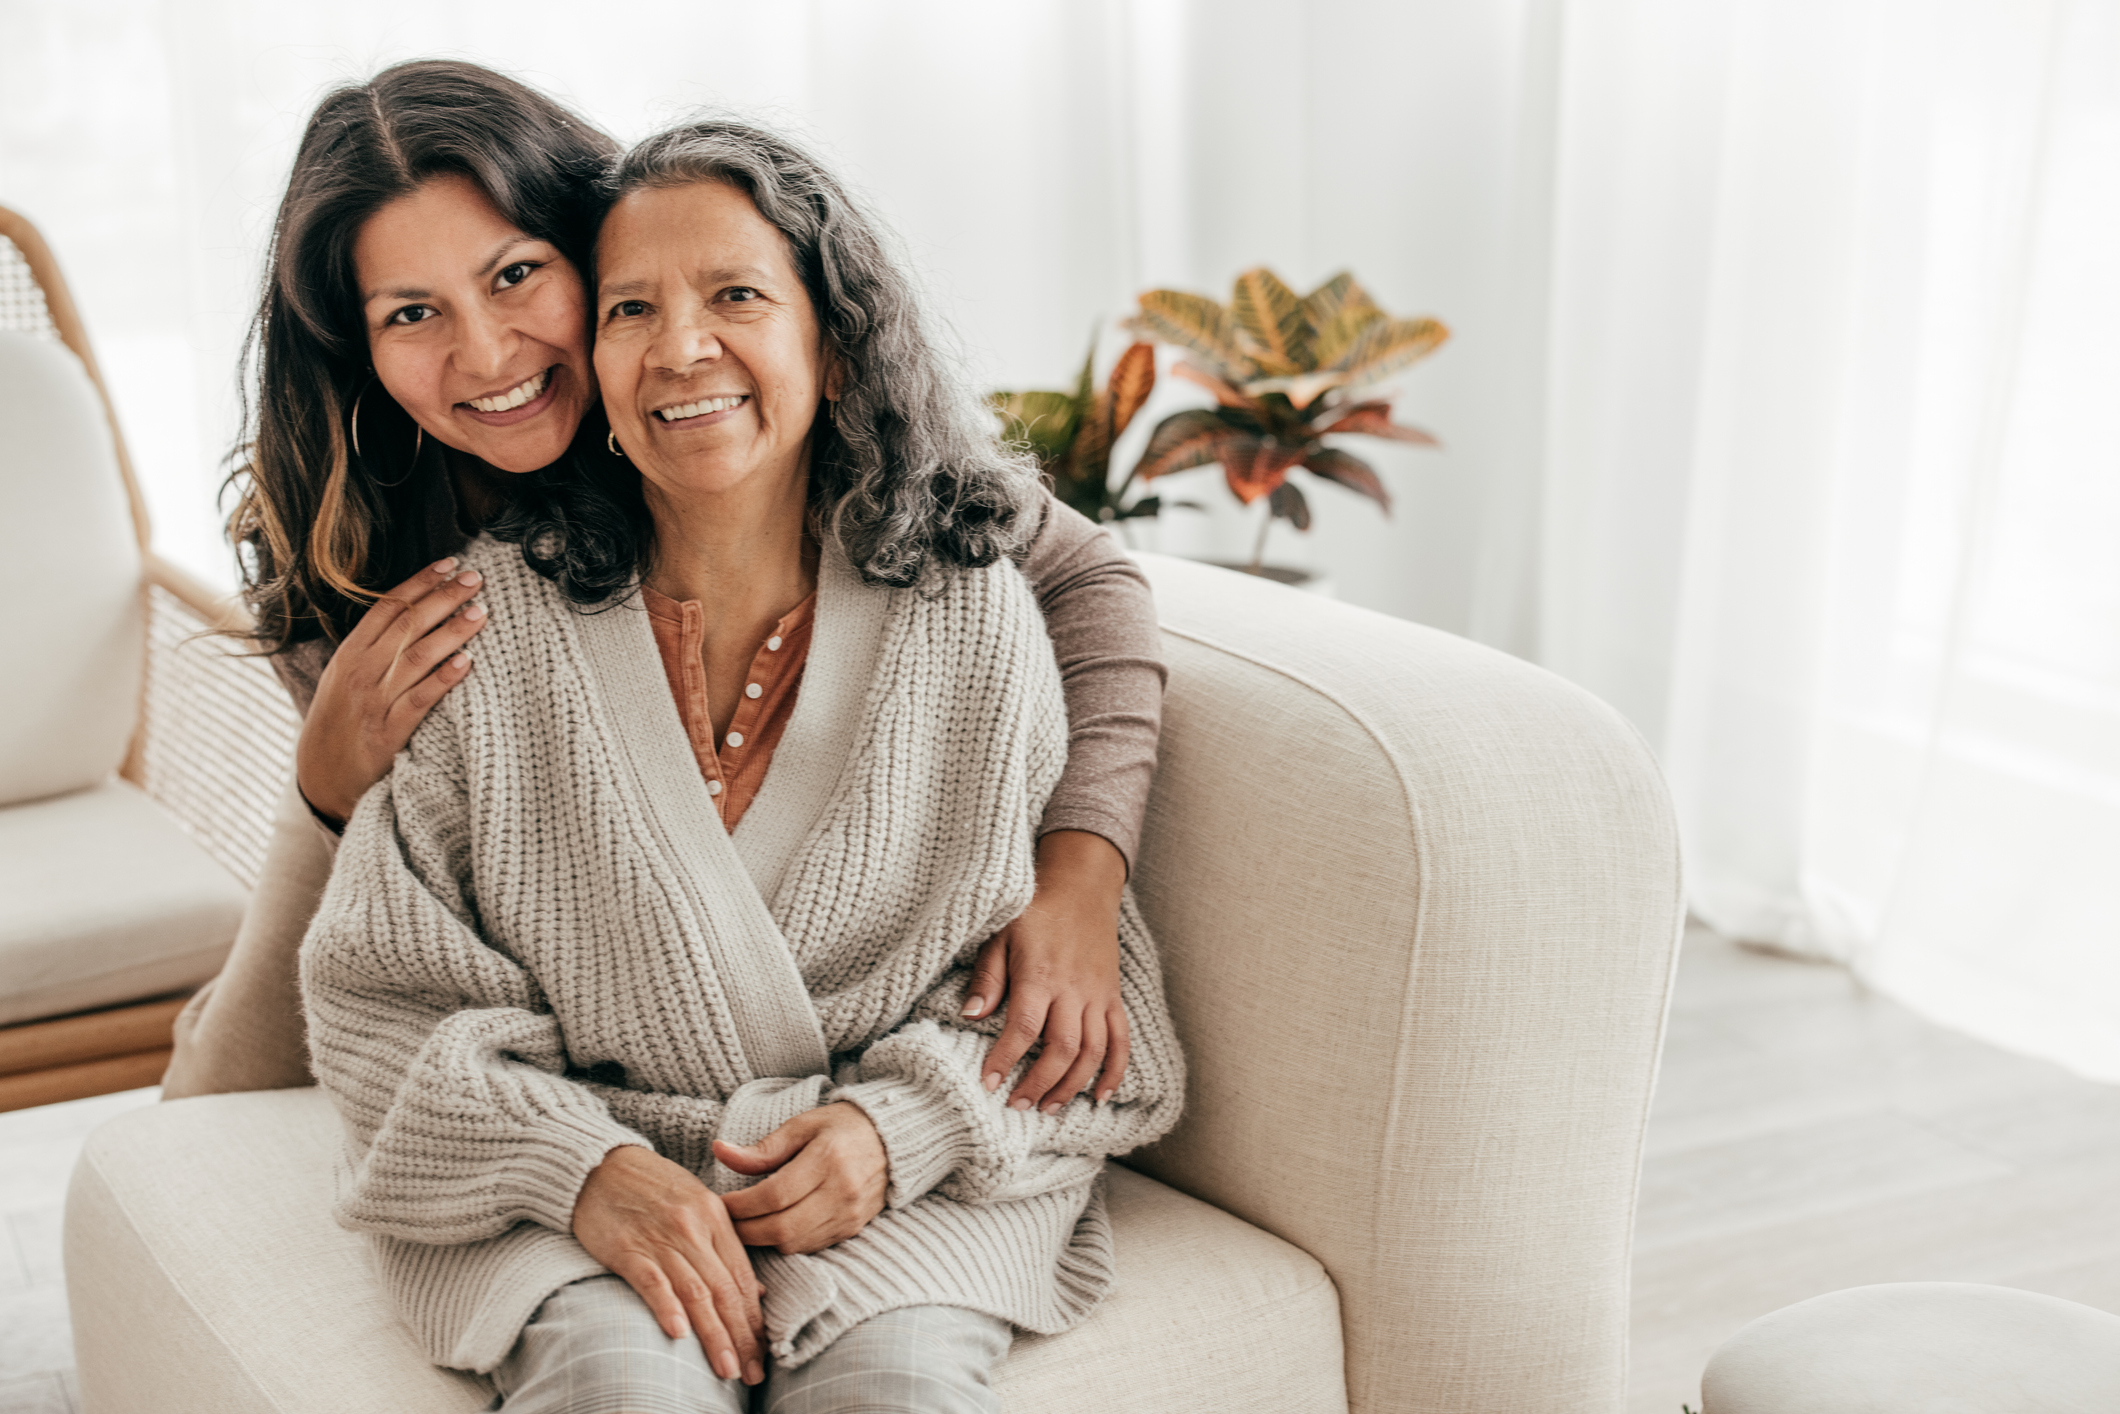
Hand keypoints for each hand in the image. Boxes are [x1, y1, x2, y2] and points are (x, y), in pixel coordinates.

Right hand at [295, 558, 487, 822]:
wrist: (320, 778)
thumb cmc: (339, 722)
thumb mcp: (344, 678)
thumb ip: (373, 648)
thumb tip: (414, 612)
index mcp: (349, 653)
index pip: (388, 608)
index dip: (420, 583)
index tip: (450, 564)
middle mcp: (360, 671)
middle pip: (407, 625)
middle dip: (443, 597)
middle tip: (476, 578)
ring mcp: (374, 701)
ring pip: (417, 657)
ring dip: (451, 631)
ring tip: (481, 611)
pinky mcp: (388, 732)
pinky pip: (420, 700)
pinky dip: (443, 679)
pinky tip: (467, 662)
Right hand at [572, 1145, 765, 1385]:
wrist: (599, 1165)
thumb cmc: (652, 1188)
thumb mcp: (698, 1205)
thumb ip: (726, 1247)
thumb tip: (758, 1292)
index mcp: (715, 1217)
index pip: (741, 1277)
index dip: (754, 1318)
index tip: (764, 1351)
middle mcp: (693, 1229)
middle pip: (724, 1290)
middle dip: (741, 1336)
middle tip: (753, 1371)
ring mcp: (660, 1239)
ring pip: (695, 1293)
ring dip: (713, 1335)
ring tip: (728, 1367)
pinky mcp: (626, 1248)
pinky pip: (651, 1281)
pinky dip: (667, 1308)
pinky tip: (678, 1334)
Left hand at [716, 1103, 887, 1253]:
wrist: (893, 1140)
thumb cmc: (843, 1127)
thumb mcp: (802, 1125)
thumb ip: (763, 1148)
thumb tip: (720, 1151)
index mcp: (828, 1158)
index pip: (774, 1195)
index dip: (741, 1205)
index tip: (720, 1202)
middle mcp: (842, 1191)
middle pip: (782, 1227)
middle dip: (746, 1230)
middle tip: (726, 1222)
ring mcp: (850, 1214)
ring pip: (794, 1243)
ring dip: (763, 1240)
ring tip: (746, 1225)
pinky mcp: (853, 1228)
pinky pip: (810, 1247)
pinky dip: (786, 1243)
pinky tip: (774, 1229)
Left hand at [965, 830, 1129, 1113]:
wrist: (1082, 887)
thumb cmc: (1035, 911)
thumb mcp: (1001, 935)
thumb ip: (988, 977)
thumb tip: (970, 1015)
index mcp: (1041, 974)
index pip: (1024, 1027)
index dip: (1005, 1059)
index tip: (988, 1083)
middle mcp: (1073, 989)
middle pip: (1062, 1048)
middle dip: (1040, 1083)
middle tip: (1017, 1105)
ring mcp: (1098, 995)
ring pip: (1092, 1051)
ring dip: (1071, 1085)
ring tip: (1048, 1107)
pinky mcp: (1113, 997)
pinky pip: (1120, 1040)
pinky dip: (1114, 1071)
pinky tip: (1099, 1095)